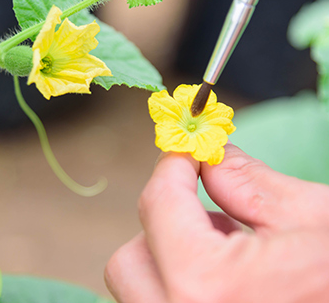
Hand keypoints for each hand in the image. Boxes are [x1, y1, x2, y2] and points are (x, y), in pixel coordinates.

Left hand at [105, 145, 328, 302]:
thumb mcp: (316, 221)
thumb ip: (251, 183)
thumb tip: (212, 158)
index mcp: (213, 290)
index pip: (158, 204)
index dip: (171, 165)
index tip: (185, 151)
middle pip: (130, 257)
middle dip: (165, 221)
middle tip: (209, 208)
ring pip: (138, 289)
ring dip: (169, 258)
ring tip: (227, 255)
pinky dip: (178, 286)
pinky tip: (228, 286)